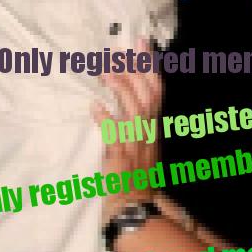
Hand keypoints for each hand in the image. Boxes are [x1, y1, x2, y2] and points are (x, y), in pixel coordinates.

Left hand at [95, 41, 162, 223]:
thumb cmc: (135, 180)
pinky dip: (105, 119)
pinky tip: (94, 106)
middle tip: (120, 50)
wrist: (135, 208)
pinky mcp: (121, 158)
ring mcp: (136, 146)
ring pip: (135, 110)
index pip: (157, 91)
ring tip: (106, 73)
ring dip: (121, 89)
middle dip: (135, 69)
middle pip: (148, 95)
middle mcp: (148, 134)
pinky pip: (114, 136)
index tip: (141, 43)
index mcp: (153, 129)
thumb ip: (133, 124)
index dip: (150, 66)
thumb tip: (117, 97)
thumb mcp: (141, 147)